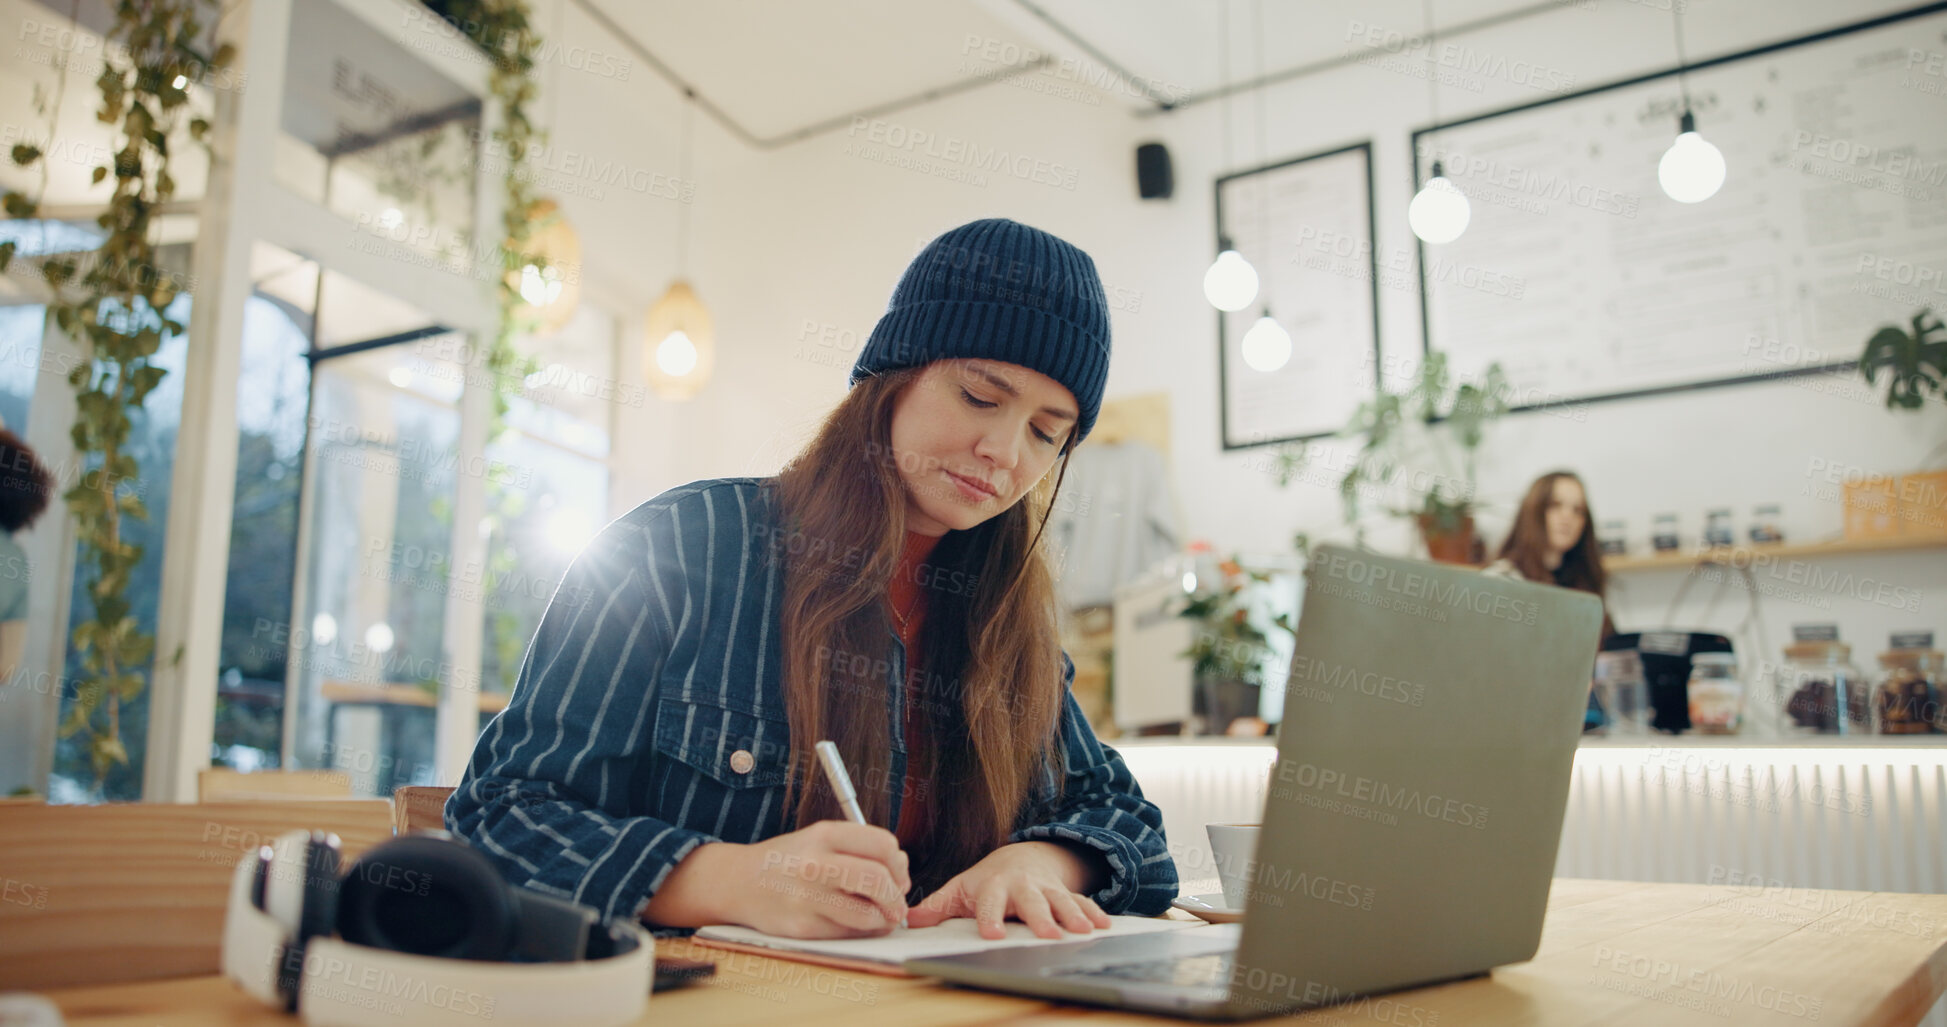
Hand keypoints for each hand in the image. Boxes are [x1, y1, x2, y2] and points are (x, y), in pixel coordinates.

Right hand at [643, 821, 910, 937]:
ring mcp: (807, 897)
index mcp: (824, 834)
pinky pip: (848, 933)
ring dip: (883, 920)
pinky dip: (862, 931)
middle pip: (878, 880)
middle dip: (896, 897)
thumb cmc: (789, 860)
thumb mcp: (819, 838)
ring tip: (881, 918)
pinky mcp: (803, 927)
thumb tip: (900, 876)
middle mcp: (815, 863)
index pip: (883, 845)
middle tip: (897, 904)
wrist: (739, 882)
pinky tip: (857, 924)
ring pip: (867, 914)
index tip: (898, 875)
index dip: (899, 864)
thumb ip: (859, 849)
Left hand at [906, 841, 1111, 939]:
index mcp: (993, 886)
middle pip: (1032, 902)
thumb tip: (908, 920)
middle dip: (1041, 917)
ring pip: (1061, 900)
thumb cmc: (986, 880)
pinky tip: (1105, 927)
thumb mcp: (960, 889)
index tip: (993, 935)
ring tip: (1085, 932)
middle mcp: (1022, 887)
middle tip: (1049, 935)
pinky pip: (1082, 900)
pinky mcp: (1064, 893)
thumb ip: (937, 907)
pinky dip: (1094, 912)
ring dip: (1073, 915)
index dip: (990, 918)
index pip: (990, 903)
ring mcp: (1046, 889)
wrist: (1020, 857)